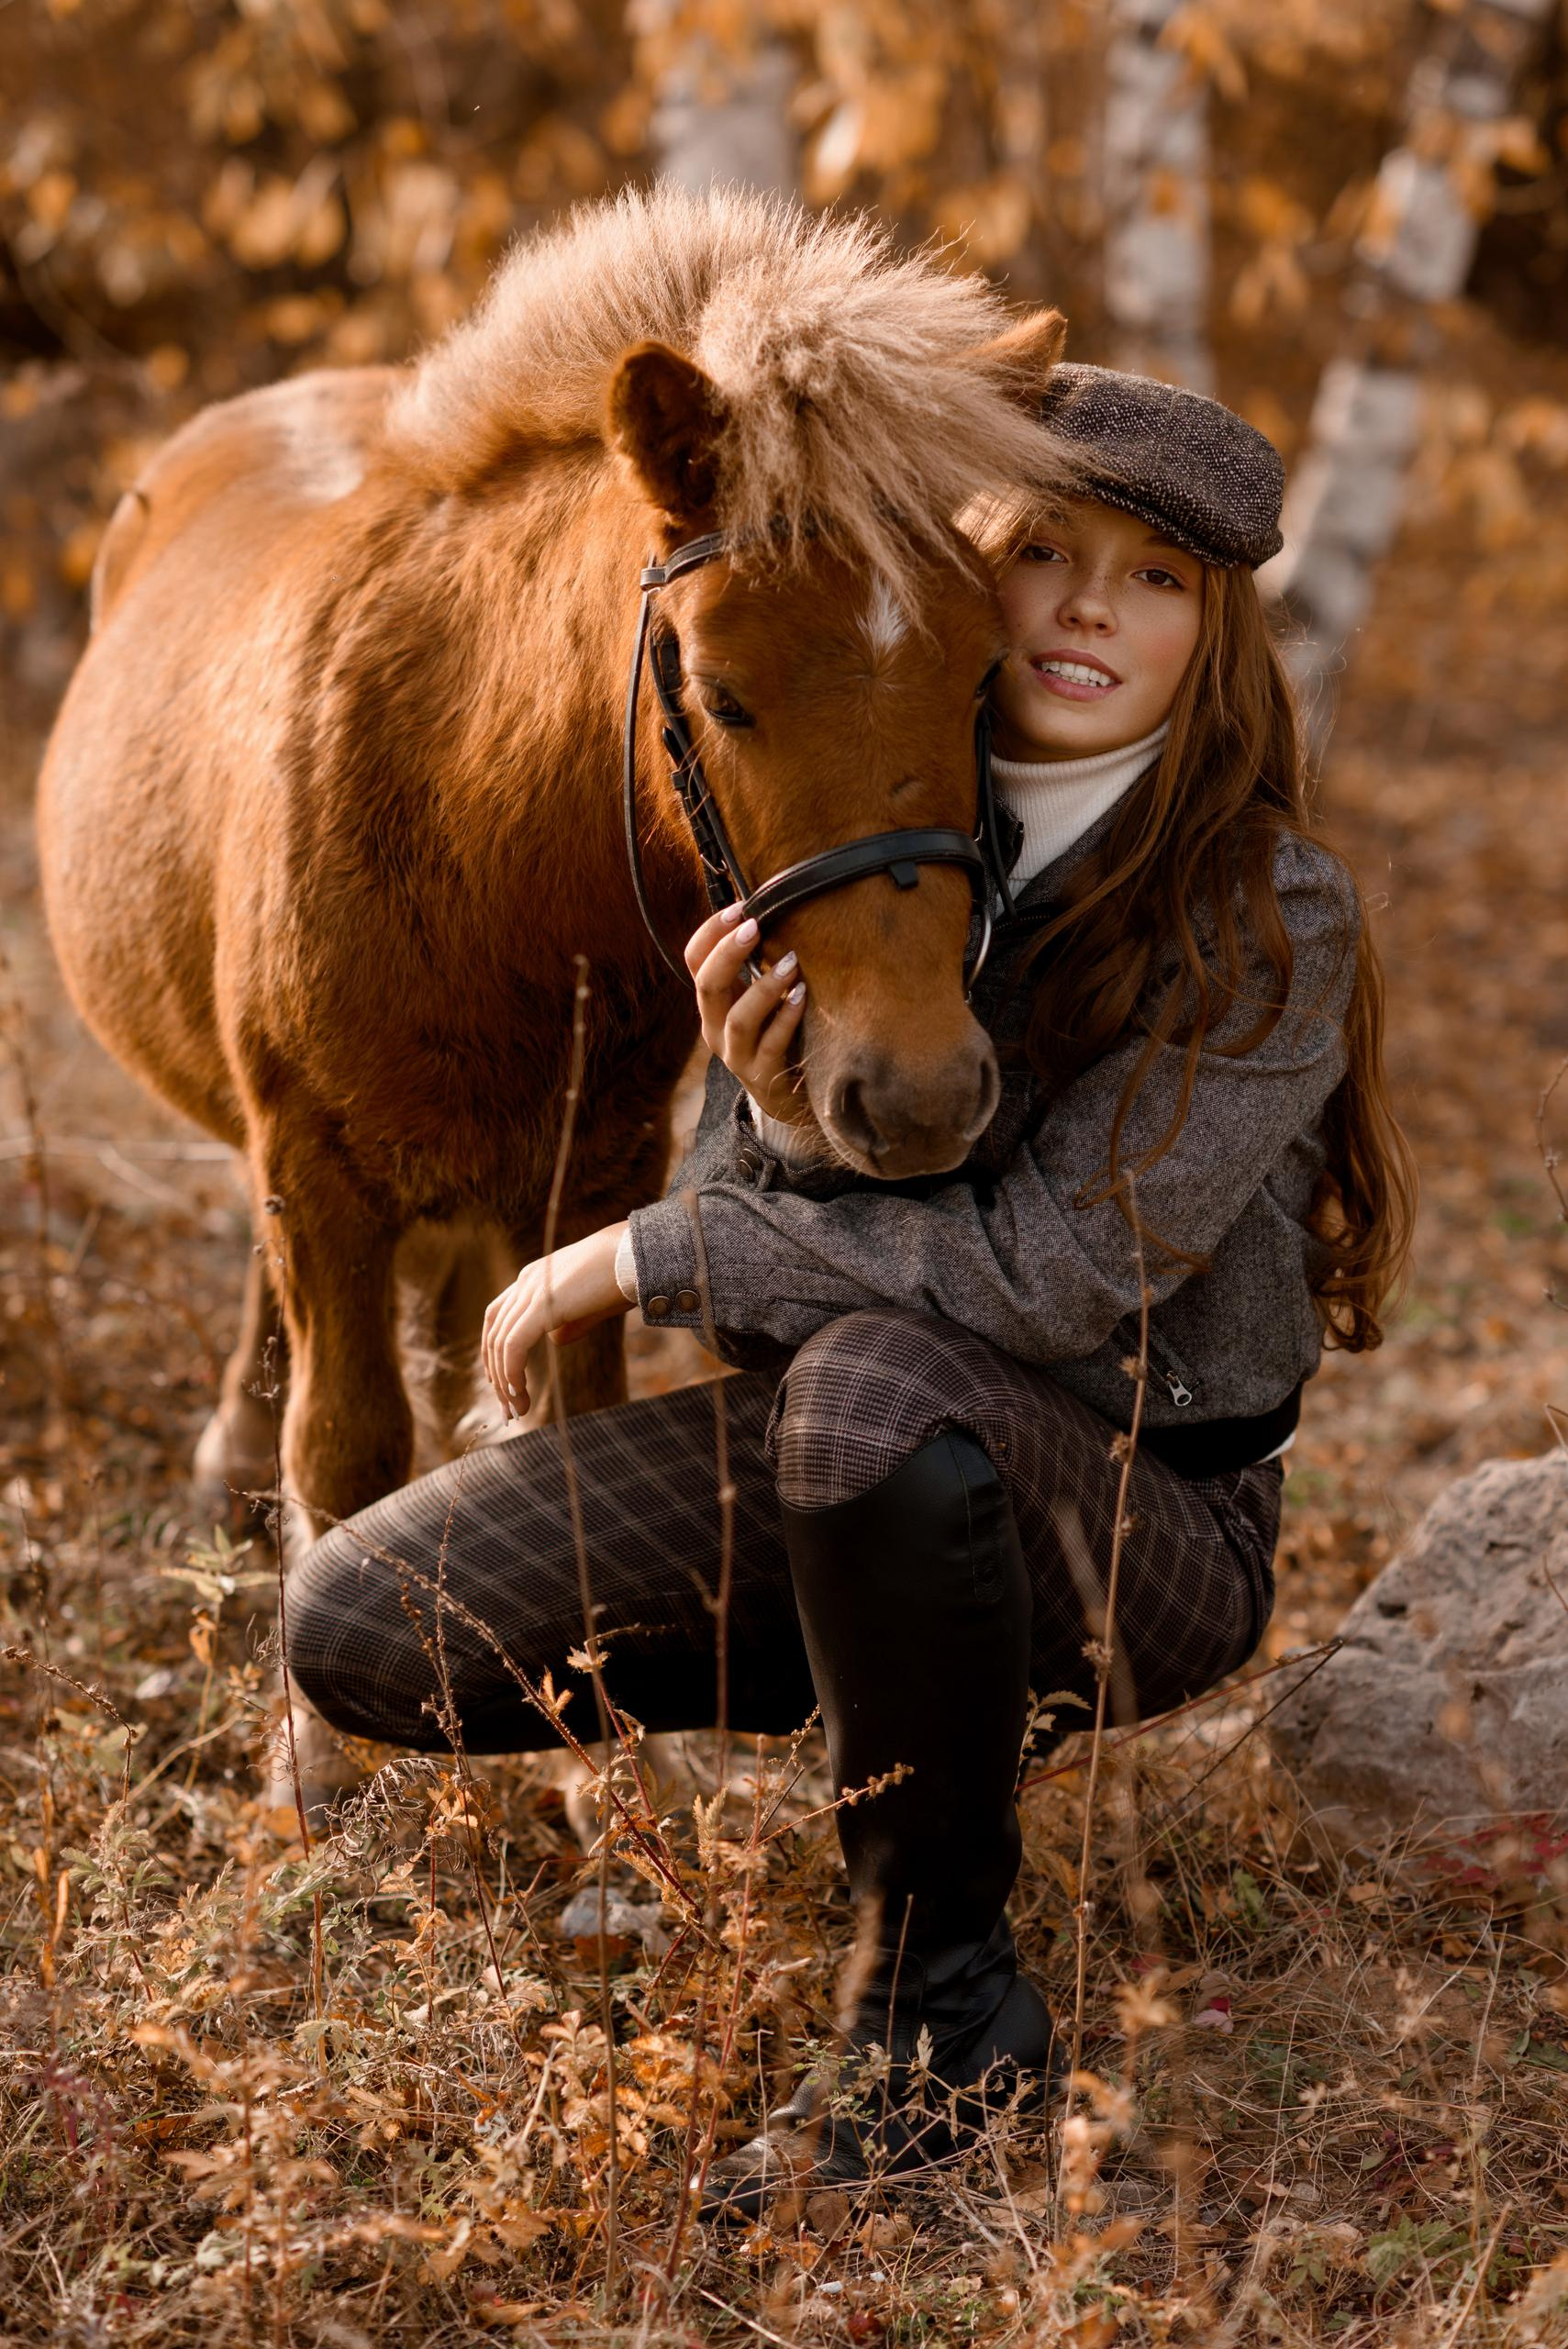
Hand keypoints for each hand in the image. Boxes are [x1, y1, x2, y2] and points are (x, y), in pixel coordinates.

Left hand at [481, 1224, 630, 1417]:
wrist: (637, 1255)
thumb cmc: (623, 1275)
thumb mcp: (591, 1304)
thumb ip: (570, 1321)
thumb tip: (555, 1340)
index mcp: (535, 1277)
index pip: (499, 1318)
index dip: (496, 1352)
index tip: (506, 1384)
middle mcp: (526, 1281)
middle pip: (494, 1334)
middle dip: (497, 1375)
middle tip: (508, 1409)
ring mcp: (531, 1290)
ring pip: (500, 1344)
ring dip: (505, 1382)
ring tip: (517, 1410)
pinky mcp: (542, 1305)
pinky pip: (514, 1345)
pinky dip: (512, 1372)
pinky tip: (520, 1394)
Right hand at [687, 904, 809, 1127]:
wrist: (785, 1096)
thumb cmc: (775, 1034)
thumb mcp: (757, 999)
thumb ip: (755, 966)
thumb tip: (772, 911)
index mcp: (711, 1004)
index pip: (694, 961)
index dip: (710, 932)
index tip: (739, 907)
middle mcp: (715, 1028)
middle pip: (707, 986)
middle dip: (728, 954)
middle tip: (754, 926)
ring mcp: (736, 1055)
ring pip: (739, 1018)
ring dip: (764, 986)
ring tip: (791, 962)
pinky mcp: (762, 1076)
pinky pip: (772, 1043)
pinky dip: (787, 1016)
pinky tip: (802, 995)